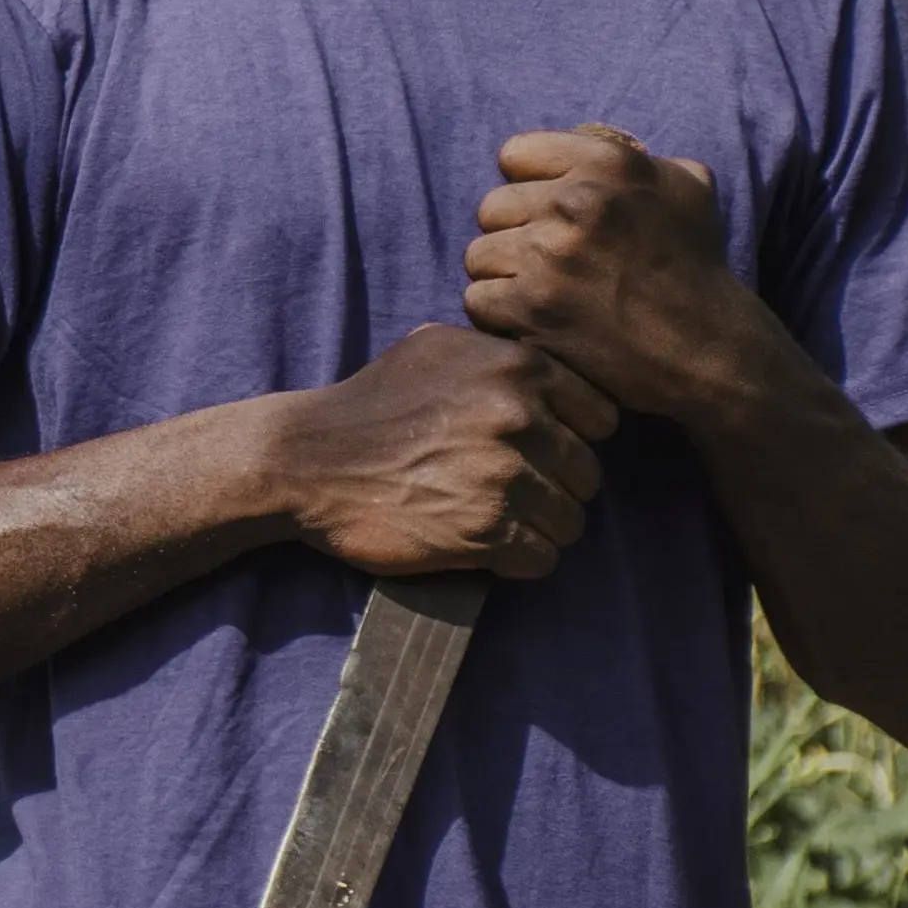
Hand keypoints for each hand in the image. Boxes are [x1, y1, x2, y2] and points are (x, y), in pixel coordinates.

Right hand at [255, 323, 619, 580]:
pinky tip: (489, 547)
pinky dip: (520, 560)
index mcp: (518, 368)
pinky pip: (542, 558)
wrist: (305, 459)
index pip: (602, 417)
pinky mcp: (485, 531)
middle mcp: (519, 417)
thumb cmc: (371, 402)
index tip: (540, 450)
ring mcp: (505, 476)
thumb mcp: (435, 346)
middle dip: (557, 486)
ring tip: (501, 522)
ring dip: (541, 528)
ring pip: (571, 520)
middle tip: (513, 492)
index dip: (574, 437)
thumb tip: (548, 366)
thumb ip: (499, 353)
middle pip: (589, 473)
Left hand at [462, 125, 759, 422]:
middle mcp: (575, 202)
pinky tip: (539, 323)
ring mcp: (549, 255)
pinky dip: (501, 317)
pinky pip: (477, 299)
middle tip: (552, 263)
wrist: (709, 352)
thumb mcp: (686, 188)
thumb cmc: (695, 267)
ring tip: (546, 294)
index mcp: (609, 163)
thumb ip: (633, 157)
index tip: (551, 213)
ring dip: (504, 277)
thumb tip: (588, 138)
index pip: (514, 154)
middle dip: (515, 234)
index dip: (529, 186)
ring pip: (479, 254)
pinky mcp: (530, 306)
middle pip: (491, 207)